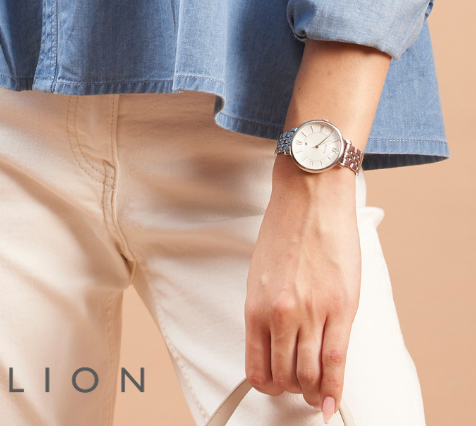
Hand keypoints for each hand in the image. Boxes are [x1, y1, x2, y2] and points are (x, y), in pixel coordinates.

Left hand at [245, 156, 359, 421]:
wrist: (311, 196)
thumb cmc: (286, 228)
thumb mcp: (262, 274)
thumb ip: (268, 311)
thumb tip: (277, 346)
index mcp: (256, 305)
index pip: (257, 366)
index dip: (266, 385)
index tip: (273, 387)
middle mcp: (281, 314)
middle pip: (285, 376)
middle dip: (291, 389)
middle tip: (298, 388)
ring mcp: (312, 313)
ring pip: (310, 375)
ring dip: (312, 391)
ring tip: (315, 392)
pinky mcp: (341, 309)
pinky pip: (336, 362)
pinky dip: (334, 388)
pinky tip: (331, 401)